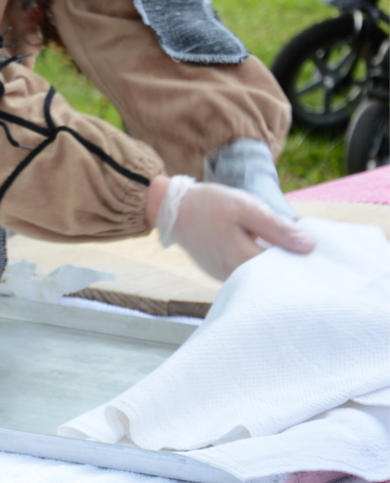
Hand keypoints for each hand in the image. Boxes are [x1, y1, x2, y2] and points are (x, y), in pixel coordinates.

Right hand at [150, 175, 314, 279]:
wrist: (170, 208)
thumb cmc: (208, 204)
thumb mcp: (246, 207)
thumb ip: (277, 227)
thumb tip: (309, 246)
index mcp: (242, 258)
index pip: (284, 270)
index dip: (301, 261)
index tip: (312, 249)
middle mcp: (233, 274)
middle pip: (272, 278)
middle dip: (288, 264)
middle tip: (299, 247)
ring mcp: (223, 276)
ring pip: (258, 277)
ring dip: (271, 264)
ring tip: (280, 247)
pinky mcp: (217, 273)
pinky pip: (244, 274)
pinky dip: (255, 264)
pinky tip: (259, 249)